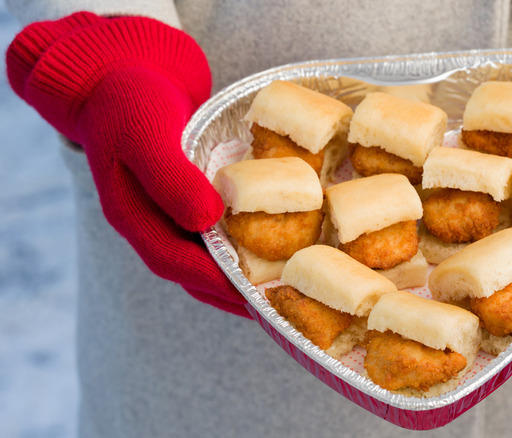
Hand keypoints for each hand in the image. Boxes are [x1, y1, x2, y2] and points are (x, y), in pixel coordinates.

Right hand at [6, 12, 249, 317]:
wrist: (124, 73)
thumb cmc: (132, 100)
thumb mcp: (148, 134)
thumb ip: (171, 177)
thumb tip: (207, 221)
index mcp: (133, 216)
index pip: (175, 263)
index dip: (215, 285)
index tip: (253, 302)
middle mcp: (151, 224)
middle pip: (194, 273)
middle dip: (234, 295)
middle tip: (277, 312)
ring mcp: (169, 214)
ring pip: (206, 259)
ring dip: (240, 278)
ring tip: (281, 294)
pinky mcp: (188, 200)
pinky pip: (216, 235)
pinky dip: (242, 247)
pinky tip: (276, 251)